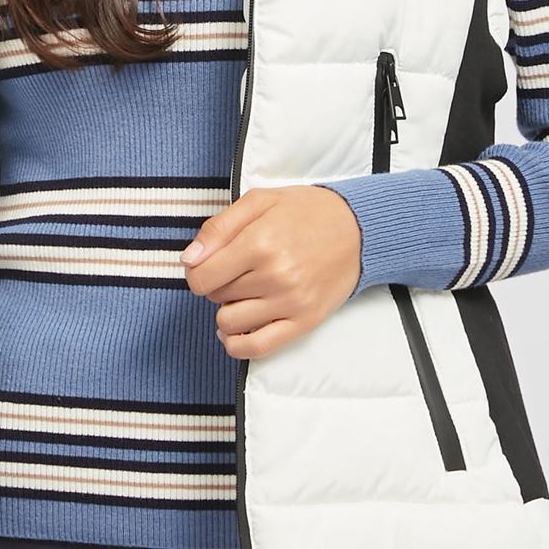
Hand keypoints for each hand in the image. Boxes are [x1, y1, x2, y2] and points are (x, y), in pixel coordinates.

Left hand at [180, 185, 362, 359]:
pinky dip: (236, 344)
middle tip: (238, 268)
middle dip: (218, 283)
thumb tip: (189, 260)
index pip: (201, 277)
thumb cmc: (306, 212)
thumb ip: (218, 228)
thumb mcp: (259, 201)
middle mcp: (275, 276)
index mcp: (259, 243)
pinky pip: (256, 348)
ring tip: (244, 292)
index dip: (196, 271)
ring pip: (229, 323)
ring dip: (227, 310)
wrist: (359, 229)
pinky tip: (235, 329)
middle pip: (215, 297)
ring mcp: (290, 303)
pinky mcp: (304, 322)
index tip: (207, 263)